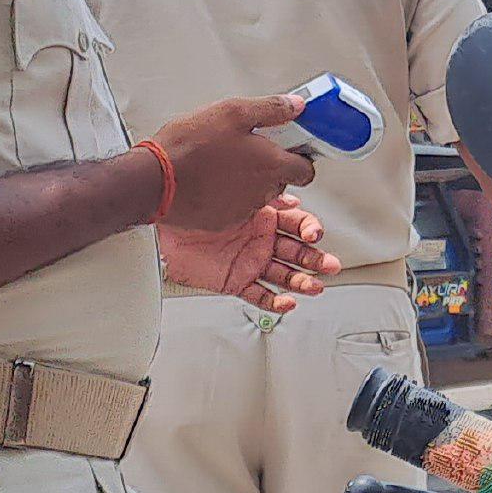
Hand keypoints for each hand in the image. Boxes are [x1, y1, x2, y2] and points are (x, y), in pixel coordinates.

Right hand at [148, 96, 316, 229]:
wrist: (153, 180)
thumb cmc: (188, 147)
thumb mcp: (232, 112)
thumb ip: (270, 109)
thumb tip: (295, 105)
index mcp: (271, 164)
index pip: (306, 169)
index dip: (300, 156)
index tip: (290, 145)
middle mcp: (262, 191)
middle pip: (281, 180)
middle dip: (271, 165)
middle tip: (249, 147)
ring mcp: (243, 209)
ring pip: (258, 193)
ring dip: (249, 179)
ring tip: (224, 161)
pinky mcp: (222, 220)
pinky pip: (235, 206)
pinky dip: (229, 194)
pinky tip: (211, 178)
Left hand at [159, 195, 340, 312]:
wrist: (162, 222)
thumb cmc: (193, 203)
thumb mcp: (234, 190)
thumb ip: (264, 191)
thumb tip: (292, 193)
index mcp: (264, 216)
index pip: (297, 224)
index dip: (310, 229)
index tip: (315, 233)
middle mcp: (260, 239)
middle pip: (296, 252)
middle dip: (315, 259)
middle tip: (329, 265)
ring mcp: (250, 261)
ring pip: (283, 275)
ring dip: (301, 282)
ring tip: (314, 286)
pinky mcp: (236, 280)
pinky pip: (259, 294)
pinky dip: (275, 301)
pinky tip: (288, 302)